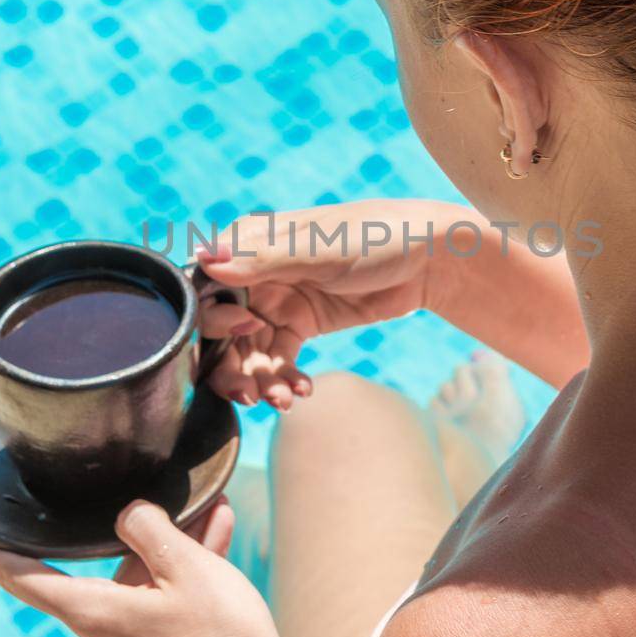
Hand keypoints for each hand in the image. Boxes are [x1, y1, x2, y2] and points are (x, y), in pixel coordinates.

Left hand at [0, 499, 291, 636]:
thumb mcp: (186, 563)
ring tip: (214, 514)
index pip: (22, 578)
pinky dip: (182, 576)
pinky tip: (216, 538)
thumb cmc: (222, 633)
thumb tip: (128, 515)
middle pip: (103, 570)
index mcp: (93, 614)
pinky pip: (156, 602)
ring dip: (174, 551)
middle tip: (181, 501)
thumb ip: (147, 526)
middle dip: (143, 534)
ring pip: (139, 582)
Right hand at [197, 201, 458, 407]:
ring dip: (259, 378)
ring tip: (280, 400)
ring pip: (251, 350)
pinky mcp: (303, 324)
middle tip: (249, 394)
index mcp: (252, 244)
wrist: (430, 259)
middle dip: (232, 364)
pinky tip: (300, 392)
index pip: (209, 286)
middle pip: (224, 327)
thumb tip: (205, 259)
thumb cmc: (375, 236)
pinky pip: (280, 358)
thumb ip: (263, 260)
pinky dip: (285, 377)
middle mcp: (257, 274)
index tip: (241, 337)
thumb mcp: (319, 249)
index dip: (211, 320)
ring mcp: (279, 301)